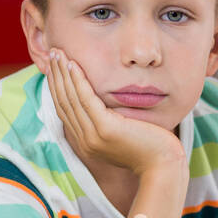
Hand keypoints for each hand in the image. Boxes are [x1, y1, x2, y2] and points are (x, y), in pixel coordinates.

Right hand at [46, 48, 186, 181]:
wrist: (163, 165)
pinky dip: (77, 81)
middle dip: (56, 76)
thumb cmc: (151, 148)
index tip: (55, 66)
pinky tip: (73, 65)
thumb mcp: (124, 133)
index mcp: (87, 142)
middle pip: (63, 103)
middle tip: (53, 52)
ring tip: (59, 53)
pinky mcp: (105, 130)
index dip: (57, 86)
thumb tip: (106, 104)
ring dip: (62, 74)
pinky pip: (86, 100)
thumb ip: (110, 122)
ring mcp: (93, 136)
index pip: (65, 110)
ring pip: (71, 99)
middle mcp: (85, 140)